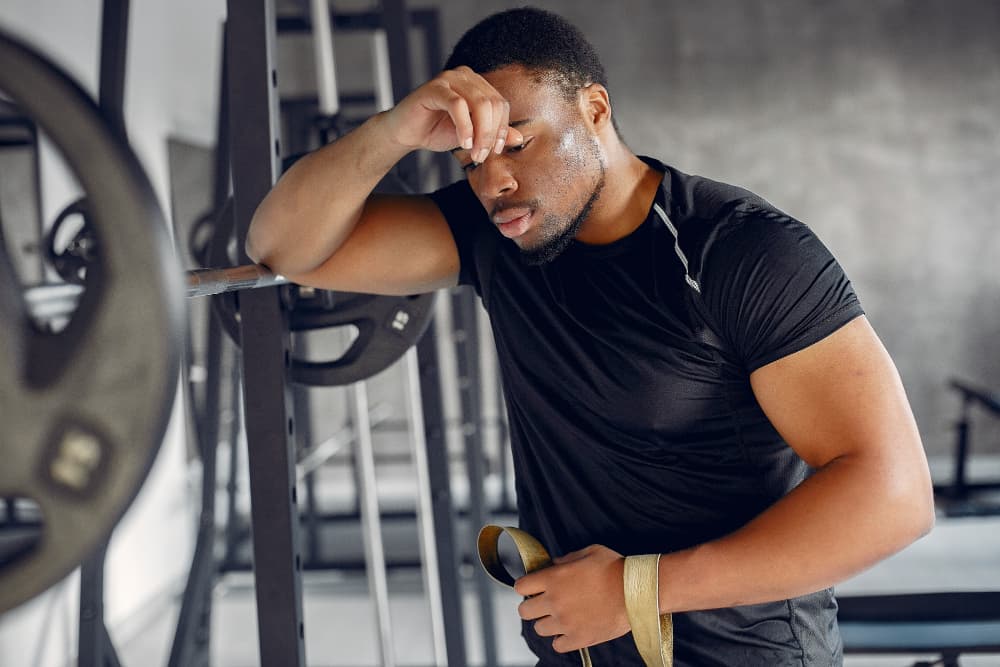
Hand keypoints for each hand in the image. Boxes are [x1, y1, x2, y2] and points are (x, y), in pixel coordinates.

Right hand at [382, 66, 523, 161]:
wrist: (405, 133)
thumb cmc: (437, 131)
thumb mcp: (472, 135)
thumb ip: (493, 134)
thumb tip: (519, 137)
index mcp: (477, 84)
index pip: (500, 104)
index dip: (502, 129)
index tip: (495, 151)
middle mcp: (464, 75)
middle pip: (492, 103)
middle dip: (490, 134)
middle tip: (482, 156)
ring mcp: (449, 79)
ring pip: (478, 103)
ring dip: (480, 133)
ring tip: (474, 153)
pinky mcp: (433, 88)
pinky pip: (457, 105)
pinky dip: (464, 127)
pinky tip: (463, 143)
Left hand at [513, 544, 630, 652]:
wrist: (636, 591)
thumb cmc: (615, 569)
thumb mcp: (588, 552)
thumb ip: (566, 559)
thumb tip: (553, 564)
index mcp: (553, 578)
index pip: (521, 587)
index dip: (526, 586)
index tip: (533, 587)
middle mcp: (555, 601)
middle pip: (524, 611)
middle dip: (531, 606)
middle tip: (543, 604)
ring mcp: (565, 622)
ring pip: (539, 629)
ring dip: (547, 623)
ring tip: (560, 617)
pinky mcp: (579, 639)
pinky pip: (557, 646)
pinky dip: (561, 640)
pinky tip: (570, 630)